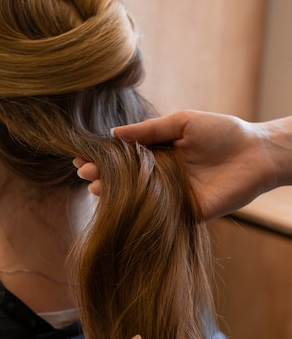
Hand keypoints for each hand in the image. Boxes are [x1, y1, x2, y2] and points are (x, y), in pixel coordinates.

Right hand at [74, 110, 277, 220]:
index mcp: (159, 154)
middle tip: (84, 175)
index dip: (103, 158)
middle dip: (102, 177)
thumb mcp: (182, 122)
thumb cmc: (223, 132)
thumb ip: (149, 130)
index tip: (82, 158)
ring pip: (136, 199)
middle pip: (125, 180)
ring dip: (114, 195)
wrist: (256, 154)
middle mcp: (161, 176)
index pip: (124, 159)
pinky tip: (120, 208)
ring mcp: (171, 196)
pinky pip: (158, 215)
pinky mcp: (185, 214)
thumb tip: (113, 133)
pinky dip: (138, 213)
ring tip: (95, 188)